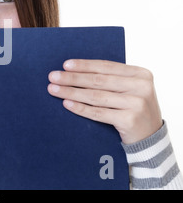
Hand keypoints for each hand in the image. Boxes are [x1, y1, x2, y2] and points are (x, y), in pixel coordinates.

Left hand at [47, 59, 162, 143]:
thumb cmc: (133, 108)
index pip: (106, 66)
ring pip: (95, 96)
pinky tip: (66, 103)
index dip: (84, 65)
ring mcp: (136, 104)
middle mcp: (141, 87)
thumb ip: (110, 79)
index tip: (65, 65)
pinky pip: (98, 113)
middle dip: (72, 78)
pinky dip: (80, 108)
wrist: (150, 137)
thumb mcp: (128, 89)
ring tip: (54, 89)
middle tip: (53, 77)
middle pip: (98, 80)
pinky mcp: (129, 120)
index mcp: (140, 74)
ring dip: (71, 92)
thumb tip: (73, 70)